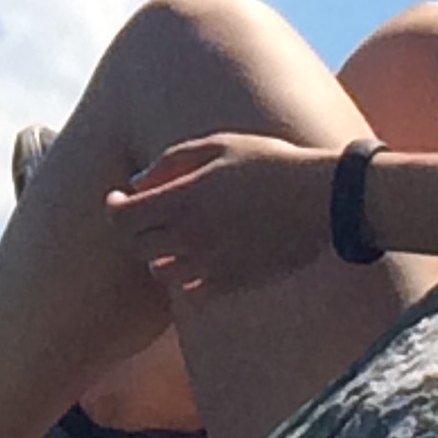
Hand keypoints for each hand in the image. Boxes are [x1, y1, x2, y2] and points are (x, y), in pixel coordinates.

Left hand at [104, 133, 335, 299]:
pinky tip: (198, 259)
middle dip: (136, 228)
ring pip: (160, 273)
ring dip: (159, 255)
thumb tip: (138, 182)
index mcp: (186, 198)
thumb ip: (173, 160)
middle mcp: (193, 235)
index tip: (119, 197)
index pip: (123, 217)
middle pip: (137, 246)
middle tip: (148, 214)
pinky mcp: (234, 283)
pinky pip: (191, 293)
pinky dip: (186, 279)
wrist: (323, 198)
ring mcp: (213, 263)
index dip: (114, 207)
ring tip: (174, 238)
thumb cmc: (271, 163)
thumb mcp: (220, 145)